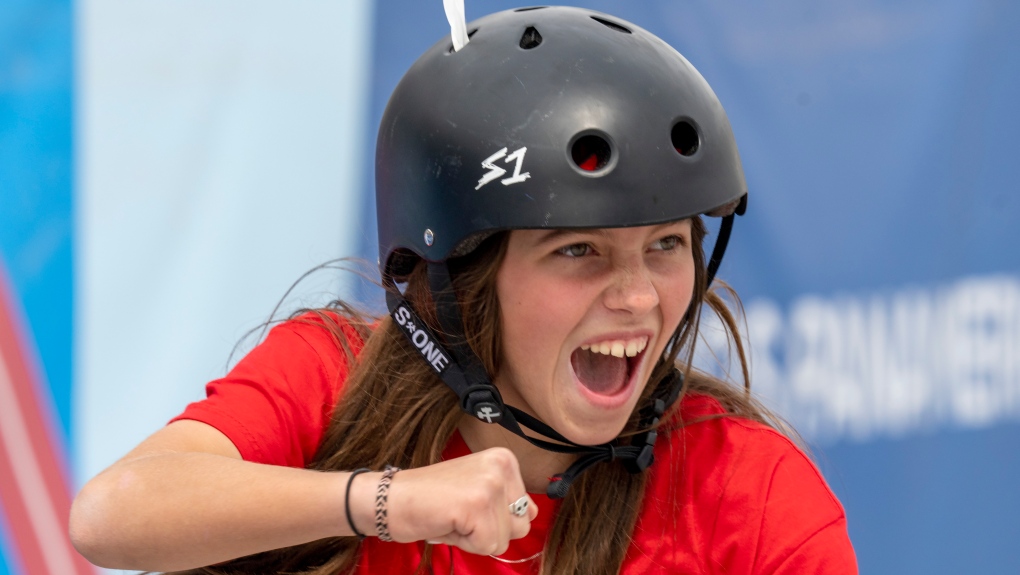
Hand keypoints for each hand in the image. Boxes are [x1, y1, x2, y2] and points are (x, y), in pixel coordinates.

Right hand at [356, 447, 538, 555]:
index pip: (526, 509)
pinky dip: (465, 543)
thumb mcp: (478, 488)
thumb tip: (533, 514)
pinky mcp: (477, 505)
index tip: (467, 505)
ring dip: (476, 538)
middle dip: (489, 530)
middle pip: (521, 525)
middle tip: (459, 513)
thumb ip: (508, 500)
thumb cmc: (431, 499)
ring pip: (504, 539)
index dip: (495, 518)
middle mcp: (502, 466)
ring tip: (453, 517)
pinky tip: (447, 522)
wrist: (392, 499)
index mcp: (505, 459)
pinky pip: (487, 546)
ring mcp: (490, 484)